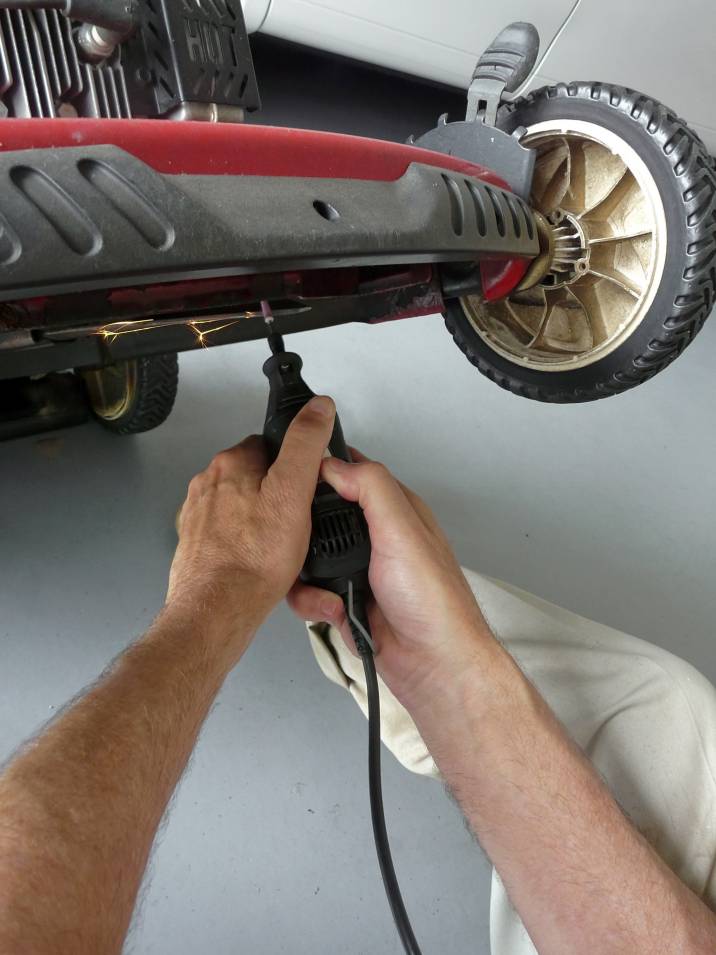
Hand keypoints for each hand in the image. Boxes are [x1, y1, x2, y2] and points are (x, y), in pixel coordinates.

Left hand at [168, 396, 335, 663]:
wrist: (217, 611)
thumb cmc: (254, 558)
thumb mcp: (294, 493)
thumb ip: (306, 445)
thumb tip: (318, 407)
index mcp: (230, 464)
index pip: (268, 445)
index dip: (293, 464)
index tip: (306, 485)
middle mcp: (208, 485)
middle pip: (254, 477)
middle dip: (276, 495)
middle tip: (297, 522)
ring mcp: (199, 518)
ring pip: (241, 509)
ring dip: (260, 522)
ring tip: (281, 548)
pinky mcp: (197, 547)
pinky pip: (229, 537)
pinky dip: (245, 546)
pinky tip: (260, 564)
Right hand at [287, 451, 494, 706]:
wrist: (433, 665)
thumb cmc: (432, 599)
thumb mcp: (402, 529)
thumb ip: (370, 487)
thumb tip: (333, 463)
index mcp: (395, 510)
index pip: (352, 473)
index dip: (324, 469)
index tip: (295, 476)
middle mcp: (377, 537)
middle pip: (322, 516)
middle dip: (304, 530)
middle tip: (297, 541)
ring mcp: (360, 571)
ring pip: (310, 557)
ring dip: (306, 573)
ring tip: (322, 587)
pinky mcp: (346, 602)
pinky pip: (311, 593)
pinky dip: (311, 602)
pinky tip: (331, 611)